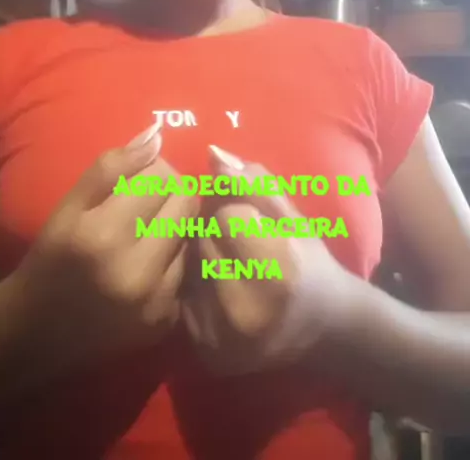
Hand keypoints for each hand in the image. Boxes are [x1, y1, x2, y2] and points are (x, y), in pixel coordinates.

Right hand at [11, 124, 196, 380]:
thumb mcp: (68, 207)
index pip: (161, 179)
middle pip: (186, 204)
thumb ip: (110, 167)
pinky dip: (173, 259)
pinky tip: (150, 262)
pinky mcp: (166, 322)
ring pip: (192, 235)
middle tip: (150, 200)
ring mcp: (155, 301)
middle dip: (172, 192)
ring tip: (149, 231)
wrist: (37, 332)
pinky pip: (187, 271)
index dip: (155, 170)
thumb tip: (155, 136)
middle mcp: (135, 270)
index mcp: (103, 234)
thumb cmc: (51, 258)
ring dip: (176, 226)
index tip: (141, 177)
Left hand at [182, 146, 348, 373]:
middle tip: (236, 239)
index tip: (248, 216)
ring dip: (199, 256)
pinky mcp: (207, 353)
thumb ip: (253, 182)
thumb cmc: (308, 260)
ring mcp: (223, 337)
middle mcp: (245, 309)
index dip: (232, 207)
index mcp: (277, 270)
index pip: (224, 214)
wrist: (324, 328)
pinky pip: (183, 299)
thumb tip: (213, 154)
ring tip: (228, 261)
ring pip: (187, 268)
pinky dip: (195, 287)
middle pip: (201, 241)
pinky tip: (218, 288)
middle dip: (212, 230)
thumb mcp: (291, 215)